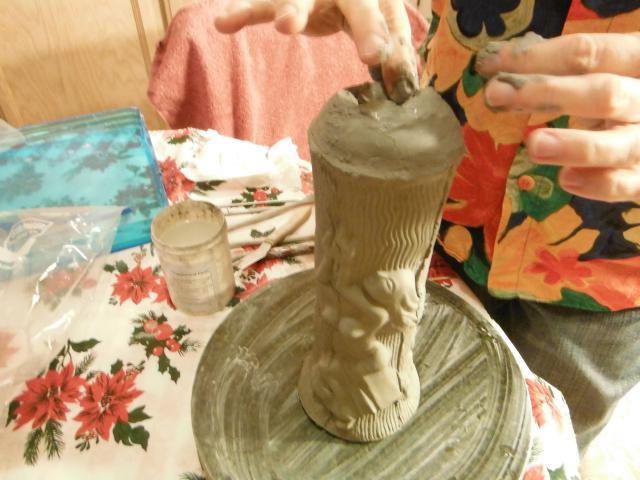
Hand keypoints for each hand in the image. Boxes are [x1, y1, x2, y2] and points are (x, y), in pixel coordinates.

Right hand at [214, 0, 417, 102]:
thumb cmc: (358, 3)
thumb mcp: (380, 19)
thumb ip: (392, 48)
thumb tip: (404, 87)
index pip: (389, 19)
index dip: (395, 41)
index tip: (396, 66)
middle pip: (357, 6)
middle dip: (366, 28)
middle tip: (375, 54)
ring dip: (292, 10)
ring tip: (285, 25)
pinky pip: (260, 5)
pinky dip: (243, 13)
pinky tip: (223, 24)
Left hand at [476, 32, 639, 202]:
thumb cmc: (618, 99)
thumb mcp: (599, 75)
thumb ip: (563, 72)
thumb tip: (498, 69)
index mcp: (638, 61)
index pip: (590, 53)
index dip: (538, 58)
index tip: (490, 66)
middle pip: (605, 93)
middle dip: (547, 93)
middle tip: (495, 94)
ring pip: (620, 144)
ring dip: (575, 146)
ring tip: (534, 145)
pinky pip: (624, 184)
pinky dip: (597, 184)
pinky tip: (567, 179)